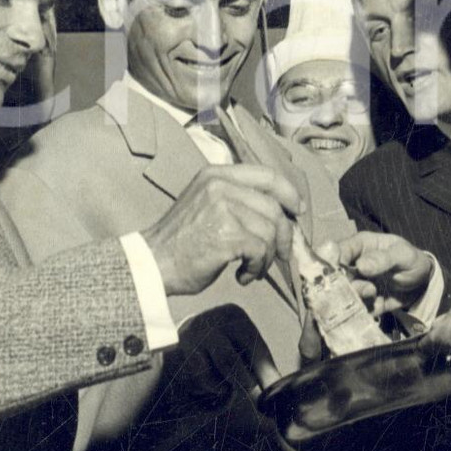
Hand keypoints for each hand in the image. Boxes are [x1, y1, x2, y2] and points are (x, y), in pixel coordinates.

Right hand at [142, 164, 302, 295]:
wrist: (152, 264)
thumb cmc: (181, 241)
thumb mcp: (205, 203)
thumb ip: (236, 198)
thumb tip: (280, 212)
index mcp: (216, 175)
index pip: (267, 175)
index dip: (289, 192)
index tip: (298, 210)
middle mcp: (220, 185)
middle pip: (274, 207)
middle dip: (284, 235)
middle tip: (280, 255)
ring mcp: (223, 208)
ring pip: (270, 231)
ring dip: (267, 257)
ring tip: (251, 268)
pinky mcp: (227, 234)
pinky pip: (261, 250)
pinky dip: (257, 267)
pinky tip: (242, 275)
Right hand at [331, 230, 432, 314]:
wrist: (423, 282)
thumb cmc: (412, 260)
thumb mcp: (403, 255)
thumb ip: (383, 259)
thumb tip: (360, 266)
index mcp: (360, 246)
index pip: (337, 251)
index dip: (332, 262)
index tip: (340, 275)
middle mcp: (353, 264)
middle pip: (335, 276)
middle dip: (346, 286)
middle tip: (368, 289)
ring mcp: (357, 284)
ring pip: (343, 294)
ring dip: (357, 298)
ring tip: (375, 294)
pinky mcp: (363, 301)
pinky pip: (356, 309)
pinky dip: (365, 310)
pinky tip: (378, 304)